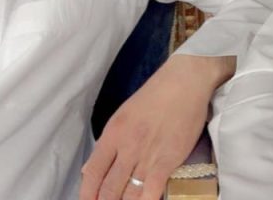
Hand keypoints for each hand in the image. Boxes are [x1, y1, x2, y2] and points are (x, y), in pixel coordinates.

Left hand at [79, 54, 234, 199]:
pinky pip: (151, 191)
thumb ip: (109, 143)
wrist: (184, 83)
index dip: (87, 194)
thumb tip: (91, 168)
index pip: (92, 173)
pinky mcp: (167, 161)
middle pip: (108, 188)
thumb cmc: (156, 96)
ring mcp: (146, 156)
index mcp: (112, 134)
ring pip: (128, 194)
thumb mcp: (123, 115)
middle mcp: (126, 147)